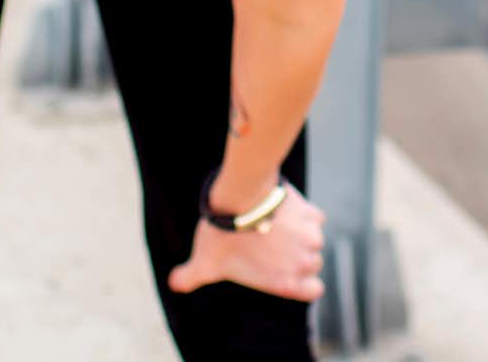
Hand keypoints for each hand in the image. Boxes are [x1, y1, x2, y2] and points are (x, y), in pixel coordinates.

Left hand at [165, 184, 325, 301]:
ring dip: (300, 233)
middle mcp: (304, 263)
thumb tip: (174, 284)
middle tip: (273, 244)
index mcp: (286, 281)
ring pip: (313, 239)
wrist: (240, 197)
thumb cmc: (223, 236)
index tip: (289, 270)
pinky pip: (314, 217)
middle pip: (312, 263)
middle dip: (296, 254)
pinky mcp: (311, 213)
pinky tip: (283, 210)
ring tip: (276, 225)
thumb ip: (191, 277)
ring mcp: (311, 237)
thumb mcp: (204, 263)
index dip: (303, 282)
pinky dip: (303, 214)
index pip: (313, 291)